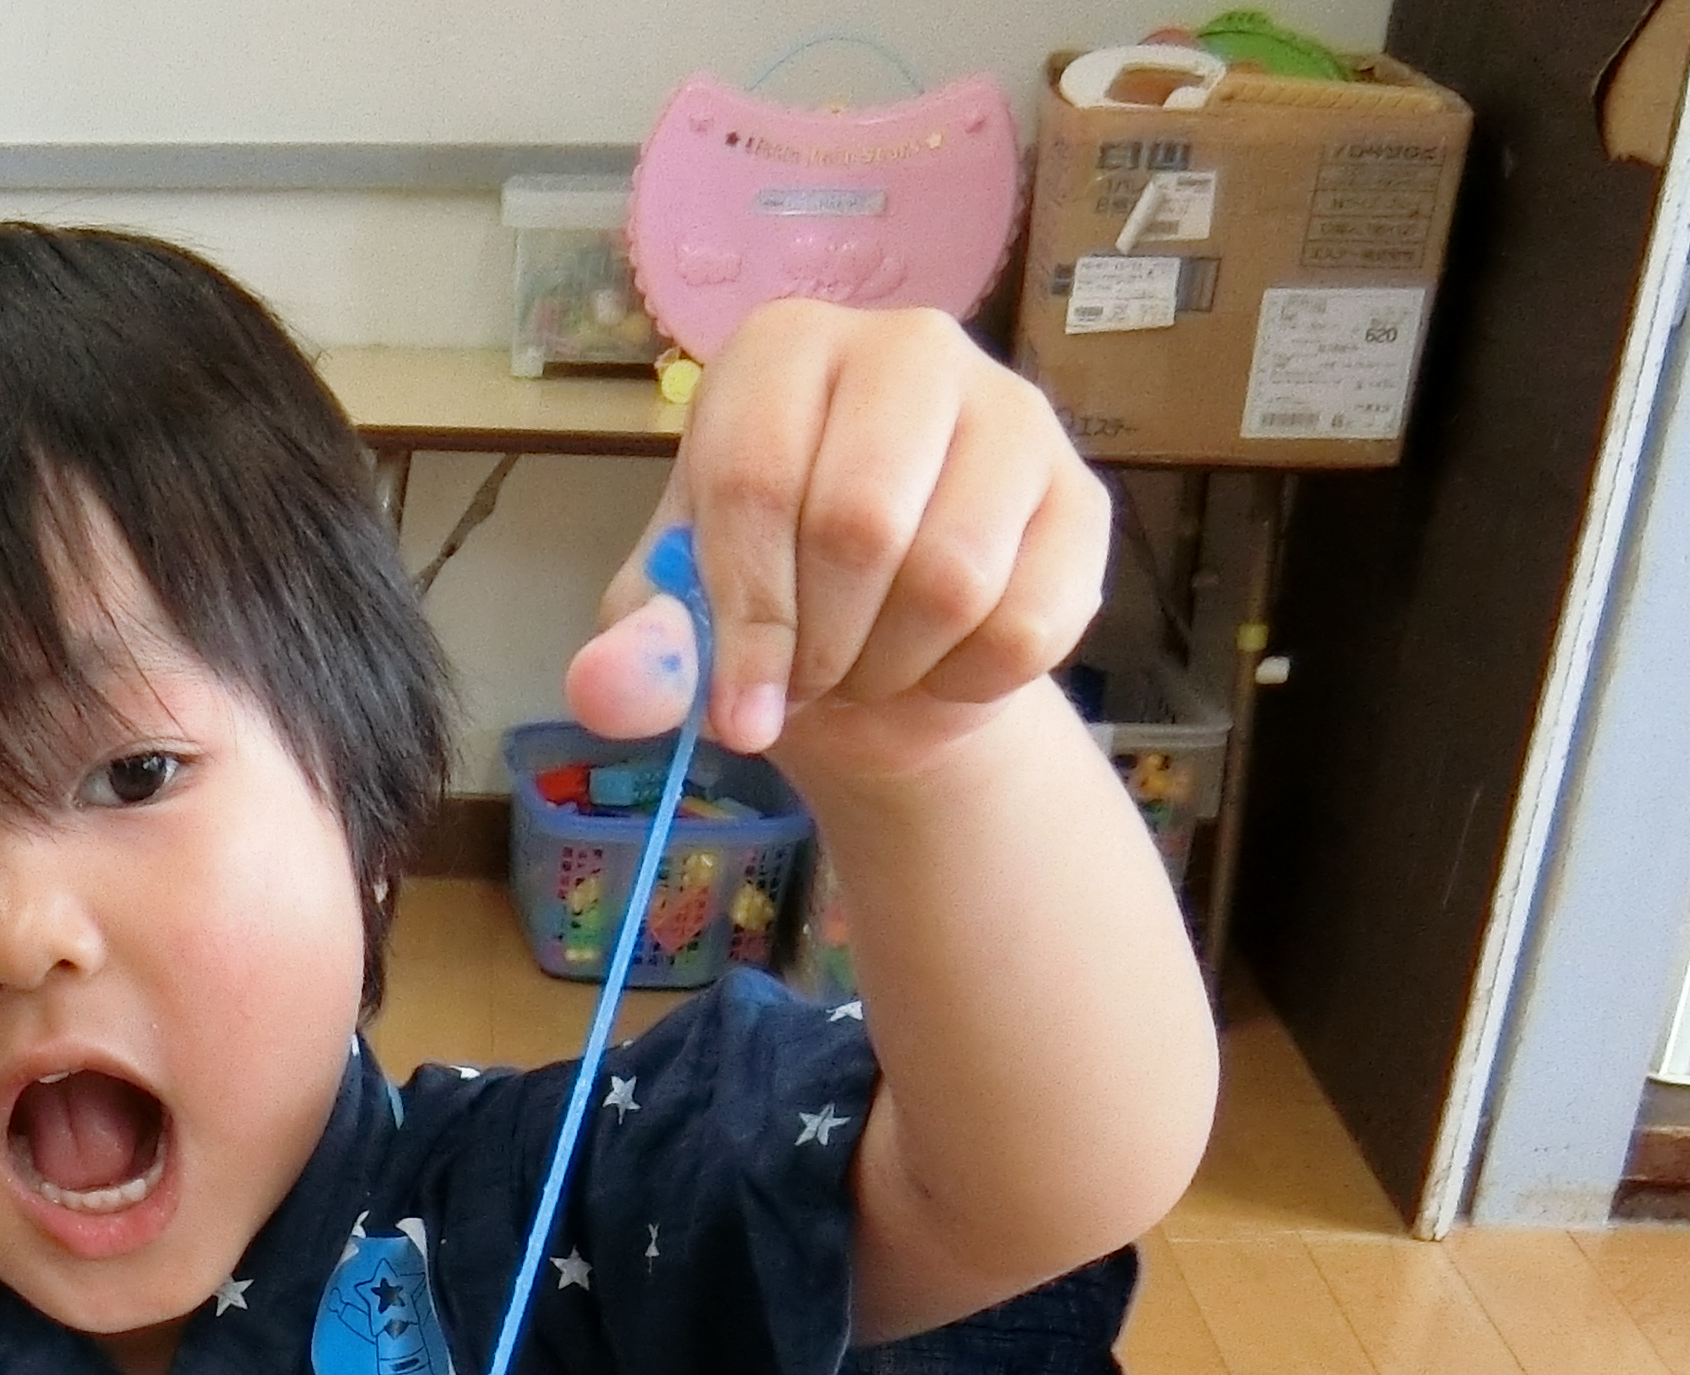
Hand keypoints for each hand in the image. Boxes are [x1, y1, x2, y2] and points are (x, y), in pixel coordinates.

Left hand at [569, 301, 1105, 783]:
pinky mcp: (1082, 493)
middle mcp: (907, 347)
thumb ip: (640, 654)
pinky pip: (1028, 621)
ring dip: (893, 666)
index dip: (744, 618)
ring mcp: (1012, 409)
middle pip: (860, 521)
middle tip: (809, 677)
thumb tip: (607, 693)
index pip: (756, 477)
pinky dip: (969, 682)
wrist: (881, 659)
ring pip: (953, 575)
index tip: (737, 711)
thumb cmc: (768, 605)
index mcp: (783, 352)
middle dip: (821, 643)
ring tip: (868, 665)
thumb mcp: (679, 629)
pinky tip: (944, 663)